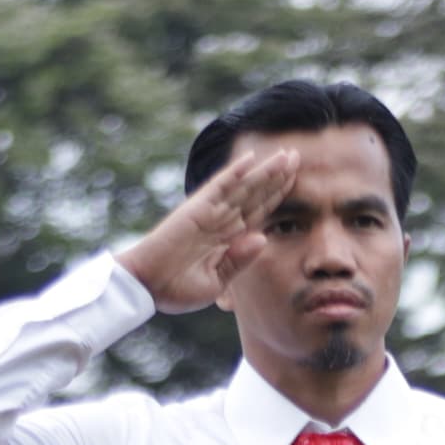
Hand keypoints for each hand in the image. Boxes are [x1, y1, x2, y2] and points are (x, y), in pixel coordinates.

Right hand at [116, 148, 297, 313]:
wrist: (147, 287)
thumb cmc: (176, 288)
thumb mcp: (217, 280)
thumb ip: (239, 260)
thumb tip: (263, 237)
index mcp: (228, 238)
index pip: (259, 212)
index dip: (277, 196)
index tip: (295, 181)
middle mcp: (221, 220)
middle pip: (256, 194)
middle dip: (277, 177)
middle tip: (297, 156)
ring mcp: (210, 212)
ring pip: (245, 187)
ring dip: (265, 171)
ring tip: (287, 155)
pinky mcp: (197, 208)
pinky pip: (219, 186)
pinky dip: (234, 173)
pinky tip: (251, 159)